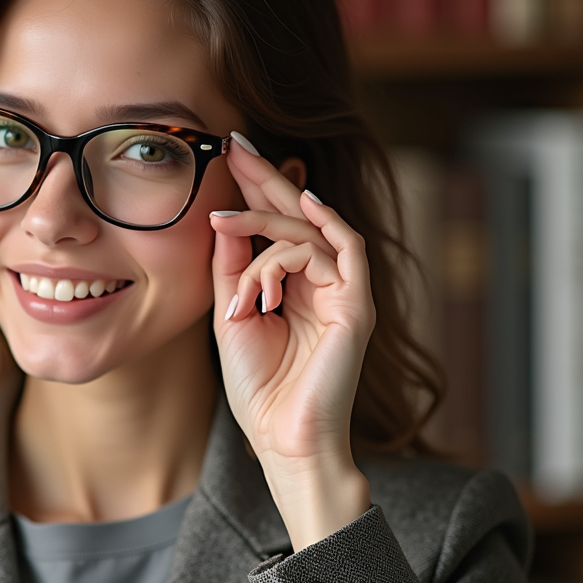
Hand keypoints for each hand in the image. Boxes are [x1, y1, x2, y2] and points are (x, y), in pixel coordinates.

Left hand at [208, 133, 373, 549]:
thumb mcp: (231, 315)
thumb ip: (232, 269)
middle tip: (235, 141)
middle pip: (296, 216)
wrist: (282, 440)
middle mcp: (320, 282)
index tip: (225, 151)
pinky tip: (303, 201)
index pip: (274, 226)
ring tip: (226, 225)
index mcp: (290, 285)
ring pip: (308, 232)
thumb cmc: (258, 388)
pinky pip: (346, 251)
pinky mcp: (357, 306)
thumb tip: (227, 218)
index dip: (252, 188)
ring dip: (263, 226)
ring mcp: (342, 292)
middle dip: (264, 177)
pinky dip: (322, 225)